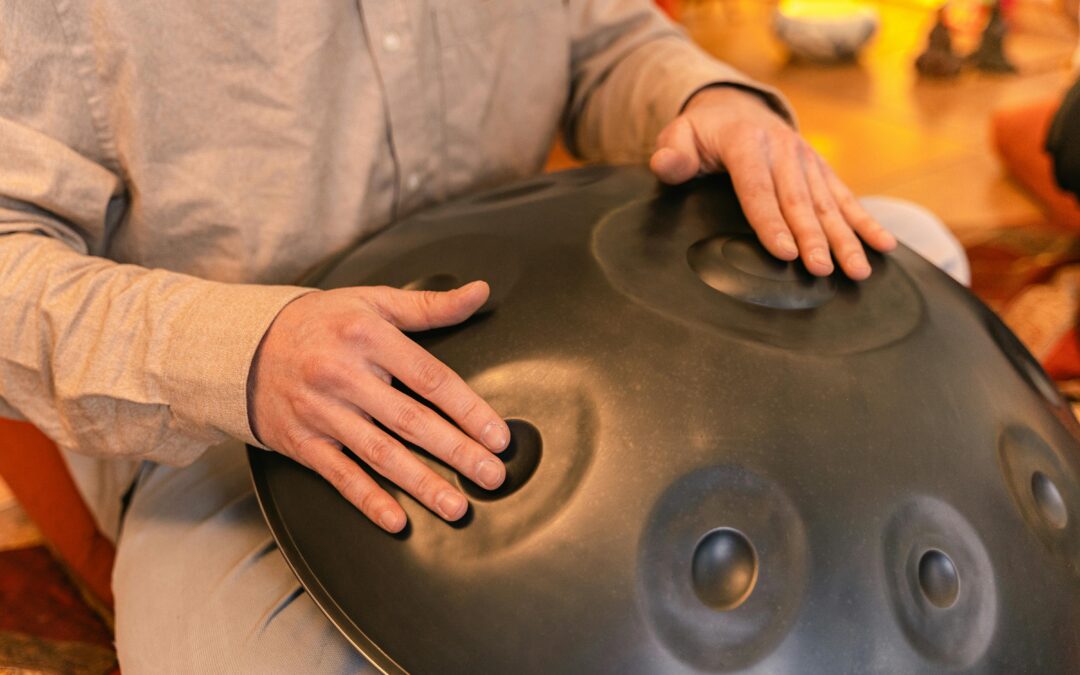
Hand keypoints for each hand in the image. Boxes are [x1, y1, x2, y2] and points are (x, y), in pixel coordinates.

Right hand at [248, 281, 509, 532]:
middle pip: (410, 420)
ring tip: (457, 506)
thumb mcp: (372, 301)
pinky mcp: (301, 442)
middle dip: (456, 452)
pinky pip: (339, 476)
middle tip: (492, 476)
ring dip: (421, 483)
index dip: (468, 409)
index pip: (430, 377)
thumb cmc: (322, 322)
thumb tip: (480, 292)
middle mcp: (344, 375)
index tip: (499, 436)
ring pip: (380, 453)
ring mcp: (321, 412)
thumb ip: (429, 305)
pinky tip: (397, 521)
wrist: (242, 346)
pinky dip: (368, 500)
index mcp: (368, 336)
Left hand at [649, 86, 896, 279]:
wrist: (736, 107)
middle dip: (814, 238)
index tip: (784, 252)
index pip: (758, 189)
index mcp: (746, 143)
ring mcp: (806, 160)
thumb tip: (666, 164)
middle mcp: (783, 149)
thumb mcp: (680, 136)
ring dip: (845, 238)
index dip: (771, 222)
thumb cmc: (703, 133)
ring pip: (827, 203)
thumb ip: (672, 153)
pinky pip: (845, 197)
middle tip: (824, 271)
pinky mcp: (821, 170)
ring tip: (858, 270)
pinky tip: (885, 245)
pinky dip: (866, 222)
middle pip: (799, 201)